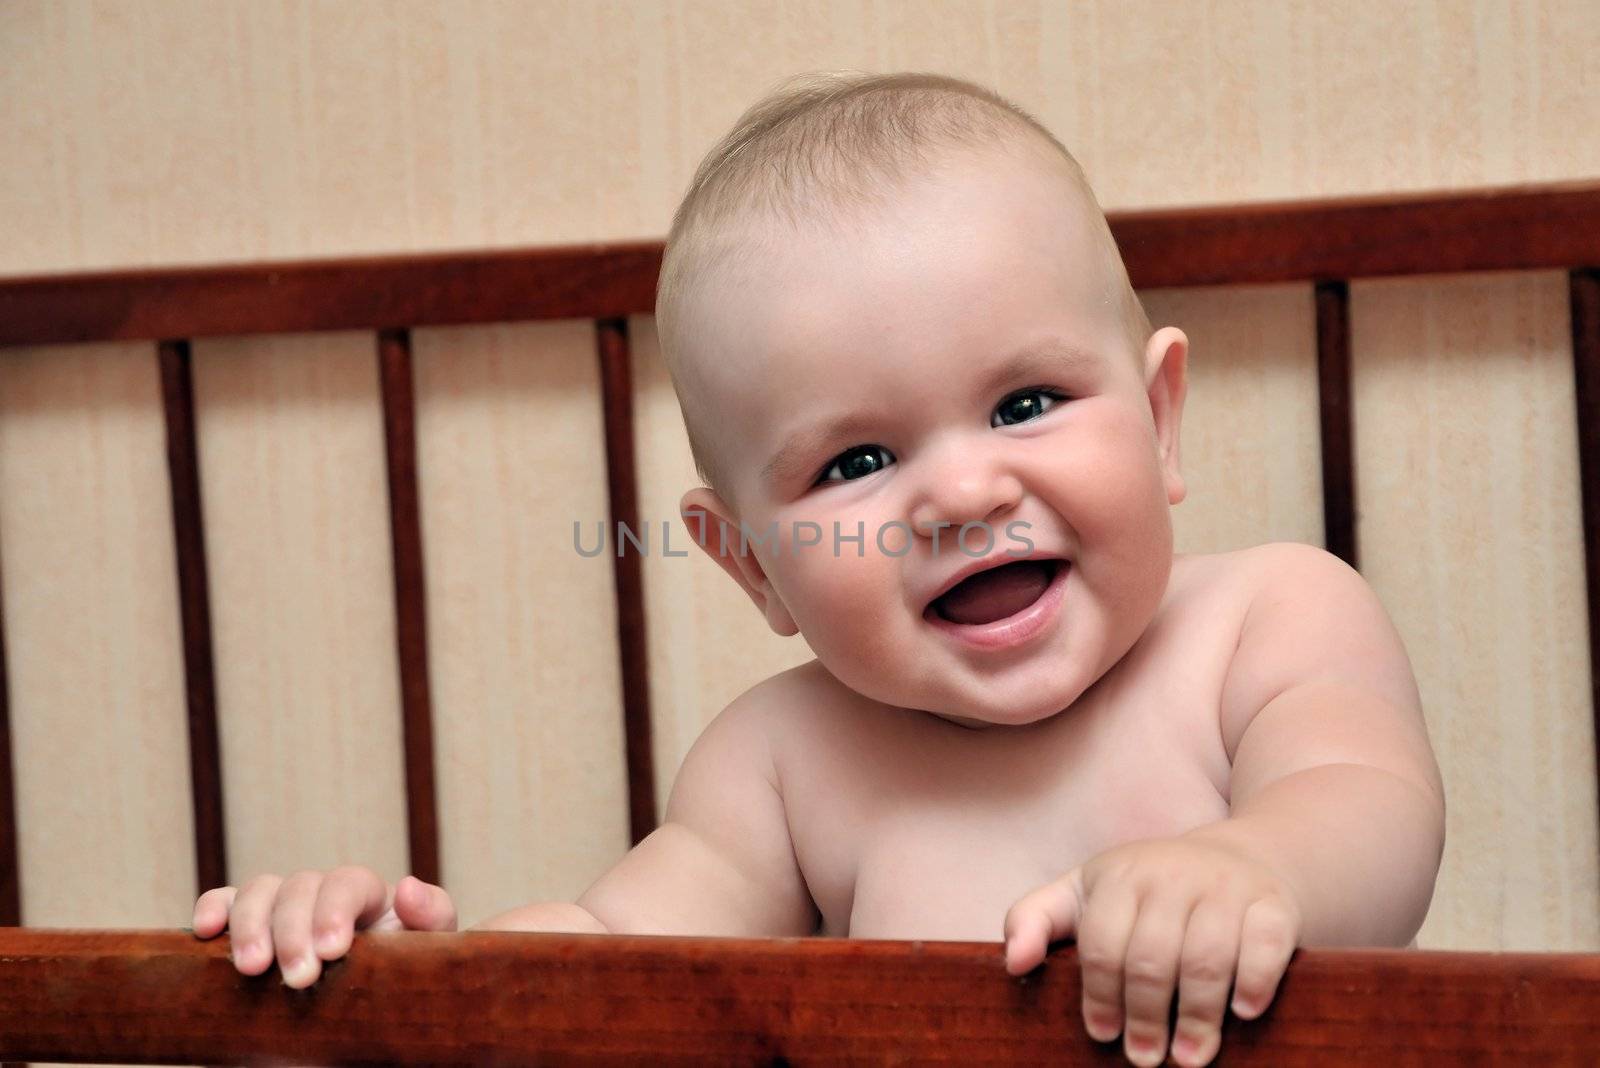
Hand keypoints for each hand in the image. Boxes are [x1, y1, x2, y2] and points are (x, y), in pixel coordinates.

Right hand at [193, 867, 457, 988]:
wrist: (360, 1039)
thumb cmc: (398, 992)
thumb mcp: (427, 957)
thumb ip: (432, 918)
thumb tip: (407, 886)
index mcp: (368, 899)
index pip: (348, 882)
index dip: (335, 909)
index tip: (332, 952)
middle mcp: (321, 898)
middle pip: (300, 886)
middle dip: (293, 931)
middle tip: (298, 979)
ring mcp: (282, 914)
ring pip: (260, 891)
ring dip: (251, 924)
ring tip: (252, 969)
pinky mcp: (248, 934)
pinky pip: (225, 903)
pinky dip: (213, 908)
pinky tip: (207, 932)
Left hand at [1002, 834, 1301, 1067]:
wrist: (1242, 857)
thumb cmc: (1149, 890)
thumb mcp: (1086, 892)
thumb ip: (1036, 919)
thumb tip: (1012, 964)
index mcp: (1121, 876)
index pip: (1101, 943)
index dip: (1099, 995)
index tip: (1102, 1035)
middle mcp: (1172, 875)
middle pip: (1151, 957)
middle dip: (1145, 1016)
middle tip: (1144, 1059)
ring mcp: (1225, 886)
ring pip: (1206, 956)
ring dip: (1196, 1015)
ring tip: (1189, 1056)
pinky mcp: (1273, 902)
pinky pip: (1264, 942)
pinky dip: (1254, 980)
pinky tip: (1242, 1012)